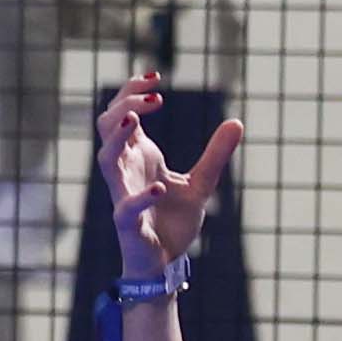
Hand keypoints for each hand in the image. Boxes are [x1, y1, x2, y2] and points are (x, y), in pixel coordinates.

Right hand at [96, 73, 243, 280]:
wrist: (165, 263)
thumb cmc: (173, 221)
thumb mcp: (202, 183)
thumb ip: (215, 154)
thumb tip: (237, 122)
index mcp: (138, 156)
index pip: (122, 113)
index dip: (132, 91)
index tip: (157, 77)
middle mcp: (126, 170)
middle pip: (107, 126)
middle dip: (124, 104)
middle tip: (155, 96)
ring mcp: (123, 194)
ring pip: (105, 158)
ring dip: (116, 138)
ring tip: (135, 120)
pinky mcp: (128, 222)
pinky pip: (126, 206)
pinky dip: (141, 197)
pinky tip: (160, 188)